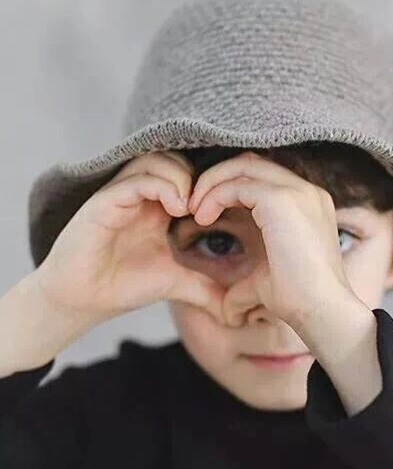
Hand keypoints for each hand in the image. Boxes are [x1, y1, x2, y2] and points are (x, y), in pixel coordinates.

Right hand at [33, 150, 224, 324]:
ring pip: (156, 161)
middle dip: (200, 176)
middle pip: (175, 159)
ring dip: (183, 178)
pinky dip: (163, 187)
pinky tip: (178, 209)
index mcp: (158, 206)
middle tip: (212, 206)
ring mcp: (121, 194)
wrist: (84, 300)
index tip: (228, 208)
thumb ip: (205, 287)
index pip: (189, 175)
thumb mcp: (176, 283)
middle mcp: (140, 194)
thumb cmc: (124, 286)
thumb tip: (233, 309)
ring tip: (194, 208)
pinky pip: (137, 179)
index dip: (211, 184)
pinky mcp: (105, 202)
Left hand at [187, 150, 355, 329]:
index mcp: (308, 204)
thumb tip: (226, 311)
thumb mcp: (266, 282)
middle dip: (218, 178)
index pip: (264, 176)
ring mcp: (297, 192)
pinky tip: (202, 218)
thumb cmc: (299, 300)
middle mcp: (307, 191)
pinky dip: (214, 196)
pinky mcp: (282, 200)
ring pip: (243, 166)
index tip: (207, 211)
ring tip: (195, 210)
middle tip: (194, 204)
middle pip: (252, 162)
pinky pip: (237, 184)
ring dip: (212, 184)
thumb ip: (245, 283)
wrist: (321, 310)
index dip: (231, 185)